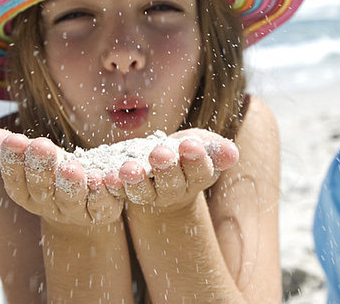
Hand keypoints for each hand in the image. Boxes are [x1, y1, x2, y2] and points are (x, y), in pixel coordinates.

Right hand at [0, 128, 123, 225]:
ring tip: (70, 167)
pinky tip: (100, 177)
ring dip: (70, 183)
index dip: (13, 162)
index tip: (14, 140)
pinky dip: (101, 192)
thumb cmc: (54, 176)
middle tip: (41, 146)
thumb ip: (13, 150)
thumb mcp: (35, 161)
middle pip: (43, 189)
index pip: (16, 180)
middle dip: (41, 167)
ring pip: (71, 199)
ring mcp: (76, 212)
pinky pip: (101, 204)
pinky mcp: (101, 213)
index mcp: (28, 194)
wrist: (86, 205)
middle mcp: (50, 207)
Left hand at [104, 128, 238, 210]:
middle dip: (166, 168)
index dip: (196, 161)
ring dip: (136, 181)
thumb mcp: (206, 145)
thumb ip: (219, 150)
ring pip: (144, 192)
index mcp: (198, 178)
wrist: (165, 164)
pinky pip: (120, 191)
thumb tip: (233, 154)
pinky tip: (106, 175)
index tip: (192, 145)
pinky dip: (113, 184)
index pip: (200, 172)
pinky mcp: (127, 192)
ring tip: (128, 169)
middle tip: (160, 154)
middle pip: (171, 183)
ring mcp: (150, 194)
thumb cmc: (190, 150)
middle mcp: (174, 191)